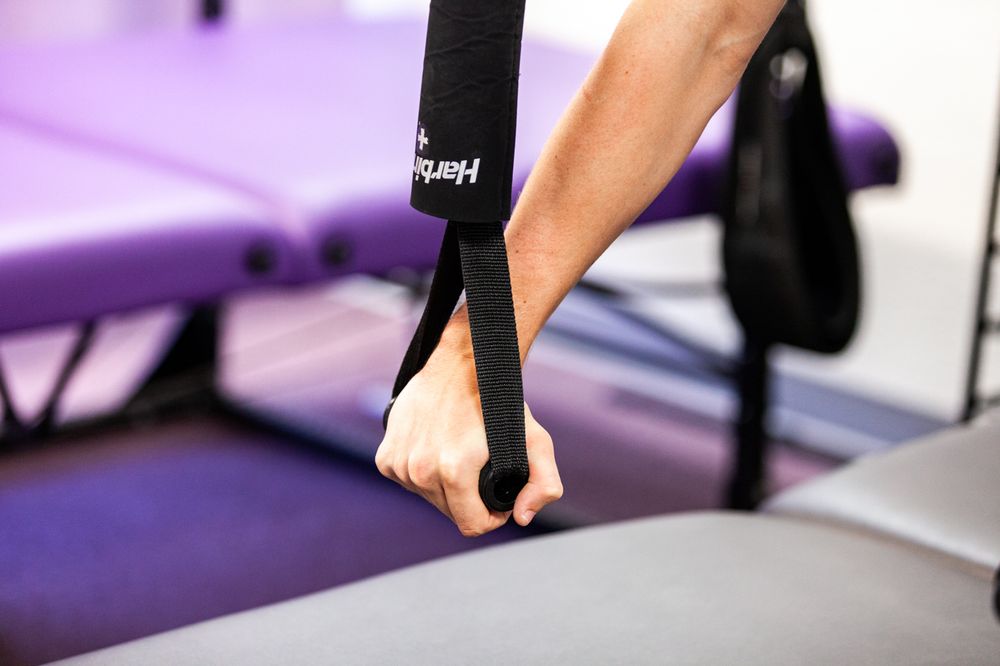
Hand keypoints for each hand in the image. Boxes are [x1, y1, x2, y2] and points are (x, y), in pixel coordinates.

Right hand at [376, 342, 562, 536]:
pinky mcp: (386, 458)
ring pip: (428, 498)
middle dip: (468, 500)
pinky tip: (437, 451)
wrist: (460, 365)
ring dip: (444, 486)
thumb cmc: (498, 402)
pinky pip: (408, 483)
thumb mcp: (536, 440)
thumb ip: (544, 485)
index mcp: (453, 470)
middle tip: (480, 469)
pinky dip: (423, 474)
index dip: (492, 517)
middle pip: (450, 513)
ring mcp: (399, 464)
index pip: (472, 525)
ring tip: (458, 456)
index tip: (497, 497)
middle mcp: (420, 470)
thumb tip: (521, 518)